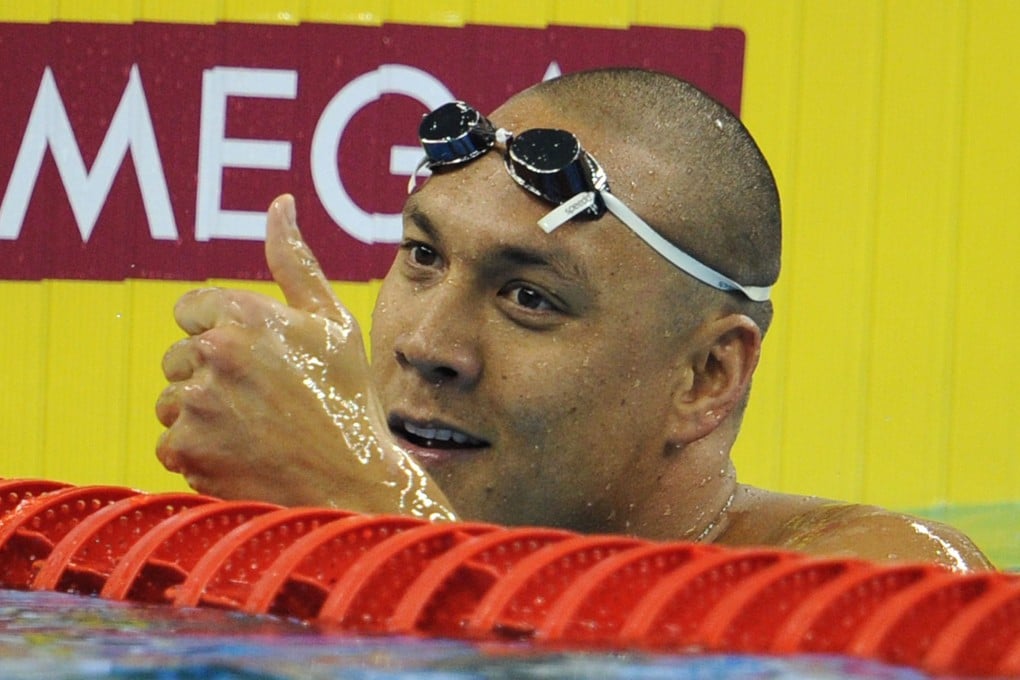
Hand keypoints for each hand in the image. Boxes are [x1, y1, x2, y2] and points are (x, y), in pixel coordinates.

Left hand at [155, 194, 454, 519]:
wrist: (353, 480)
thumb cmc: (347, 397)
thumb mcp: (331, 321)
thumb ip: (294, 260)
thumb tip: (279, 203)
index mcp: (246, 314)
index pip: (190, 308)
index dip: (220, 333)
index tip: (253, 360)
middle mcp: (215, 353)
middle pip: (178, 357)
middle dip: (208, 375)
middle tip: (261, 399)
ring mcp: (197, 404)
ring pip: (170, 401)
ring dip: (199, 415)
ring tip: (253, 430)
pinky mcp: (186, 451)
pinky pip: (169, 444)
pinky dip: (196, 453)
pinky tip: (241, 456)